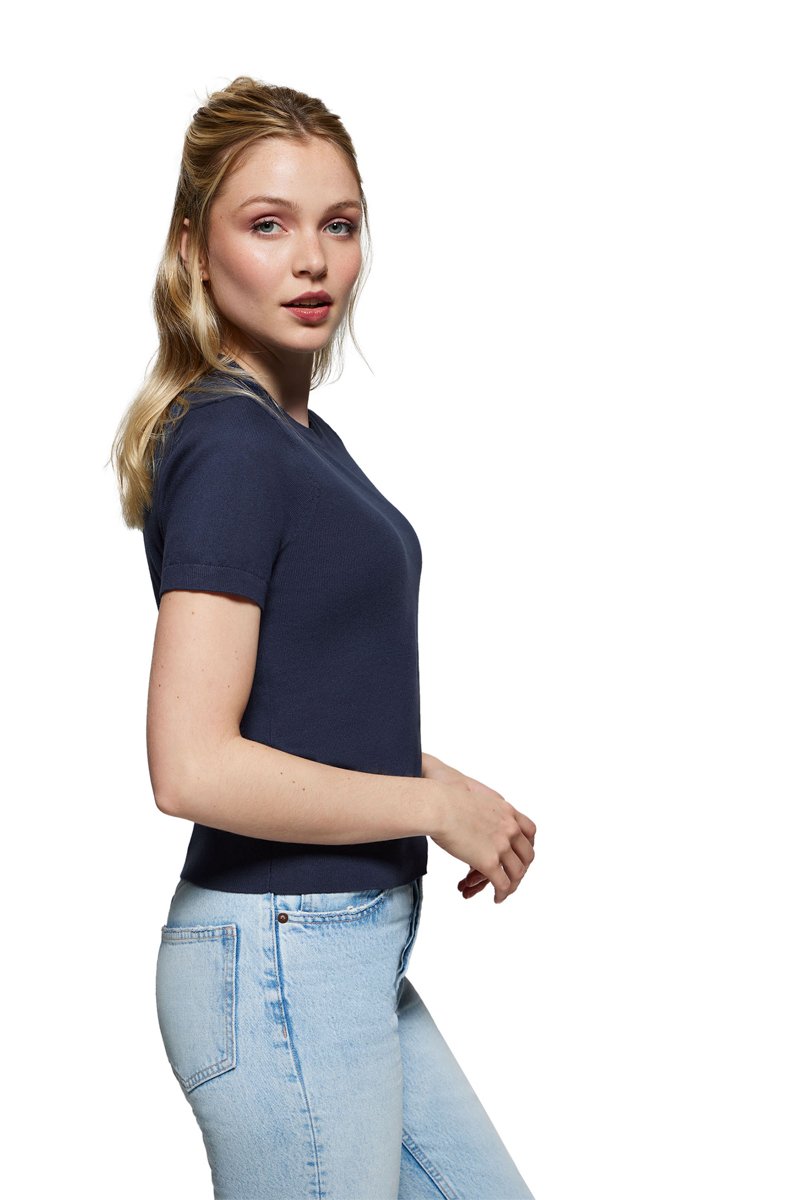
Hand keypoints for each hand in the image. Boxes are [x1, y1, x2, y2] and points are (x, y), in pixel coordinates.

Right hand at [422, 752, 535, 903]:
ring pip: (517, 872)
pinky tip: (497, 898)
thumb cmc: (443, 796)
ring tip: (504, 892)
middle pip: (527, 854)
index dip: (525, 845)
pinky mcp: (489, 862)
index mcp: (506, 811)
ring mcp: (501, 845)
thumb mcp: (470, 794)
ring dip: (512, 885)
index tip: (518, 853)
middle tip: (512, 876)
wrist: (436, 804)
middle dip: (521, 868)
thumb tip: (468, 799)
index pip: (529, 831)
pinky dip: (502, 894)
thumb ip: (477, 803)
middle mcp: (509, 828)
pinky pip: (503, 884)